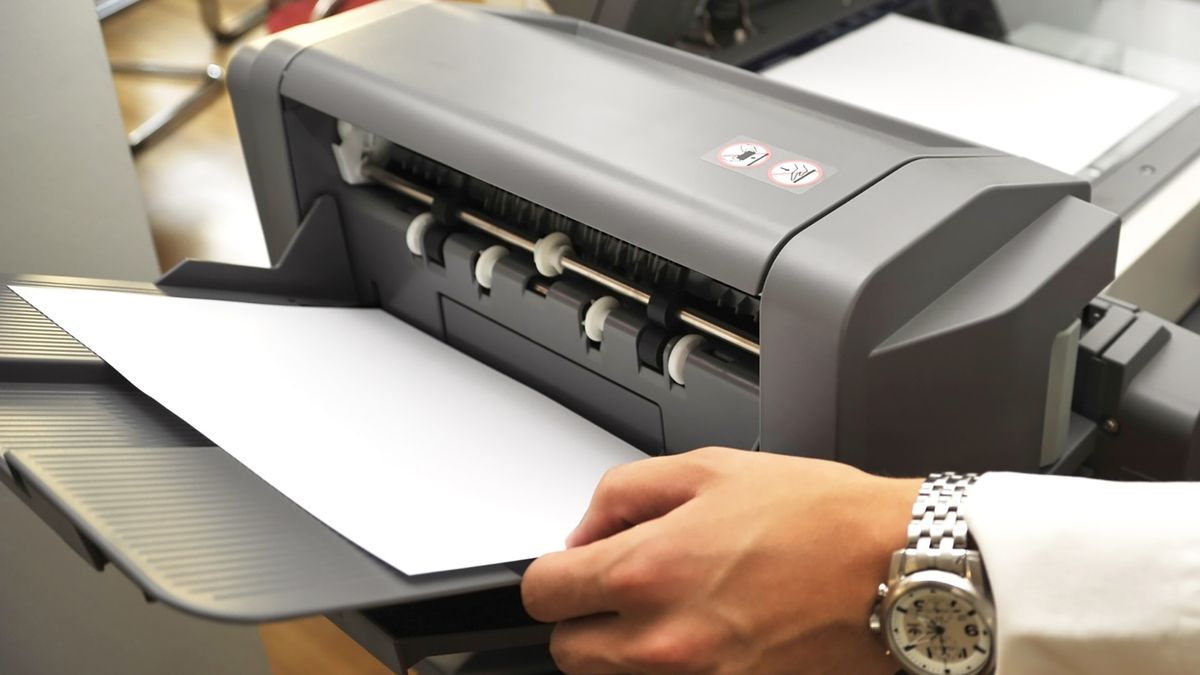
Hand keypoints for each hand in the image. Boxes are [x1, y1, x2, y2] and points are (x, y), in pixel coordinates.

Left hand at [521, 447, 921, 674]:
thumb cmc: (820, 517)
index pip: (544, 593)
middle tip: (622, 586)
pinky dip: (670, 665)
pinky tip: (705, 629)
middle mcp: (665, 638)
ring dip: (623, 646)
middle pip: (568, 651)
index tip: (575, 565)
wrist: (897, 569)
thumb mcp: (710, 468)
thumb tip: (586, 530)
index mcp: (650, 569)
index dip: (554, 573)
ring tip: (672, 604)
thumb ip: (624, 495)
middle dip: (582, 616)